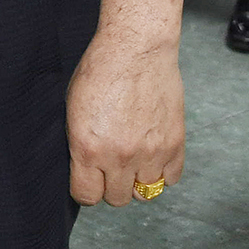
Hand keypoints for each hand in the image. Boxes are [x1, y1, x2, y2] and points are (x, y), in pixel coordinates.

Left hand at [66, 36, 184, 206]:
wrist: (135, 50)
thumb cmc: (99, 71)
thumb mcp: (73, 109)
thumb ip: (80, 143)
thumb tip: (83, 167)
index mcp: (88, 148)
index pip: (86, 195)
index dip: (85, 189)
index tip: (87, 179)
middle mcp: (119, 157)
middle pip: (117, 198)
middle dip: (110, 185)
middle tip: (109, 166)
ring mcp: (150, 153)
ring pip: (146, 193)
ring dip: (137, 180)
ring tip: (131, 159)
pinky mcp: (174, 145)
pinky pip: (171, 178)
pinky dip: (162, 171)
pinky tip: (151, 153)